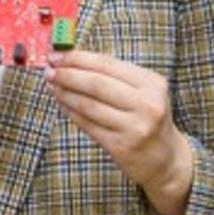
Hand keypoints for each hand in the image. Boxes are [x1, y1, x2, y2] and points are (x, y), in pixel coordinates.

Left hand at [46, 50, 193, 214]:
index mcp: (153, 83)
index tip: (56, 55)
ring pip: (89, 105)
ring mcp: (135, 127)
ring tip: (51, 85)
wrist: (164, 159)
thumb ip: (113, 75)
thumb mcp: (143, 92)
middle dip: (68, 74)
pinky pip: (88, 124)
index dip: (78, 58)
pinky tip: (61, 103)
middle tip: (49, 70)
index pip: (107, 64)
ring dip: (65, 93)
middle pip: (97, 83)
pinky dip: (71, 111)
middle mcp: (147, 104)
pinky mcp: (121, 146)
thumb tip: (71, 59)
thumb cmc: (146, 118)